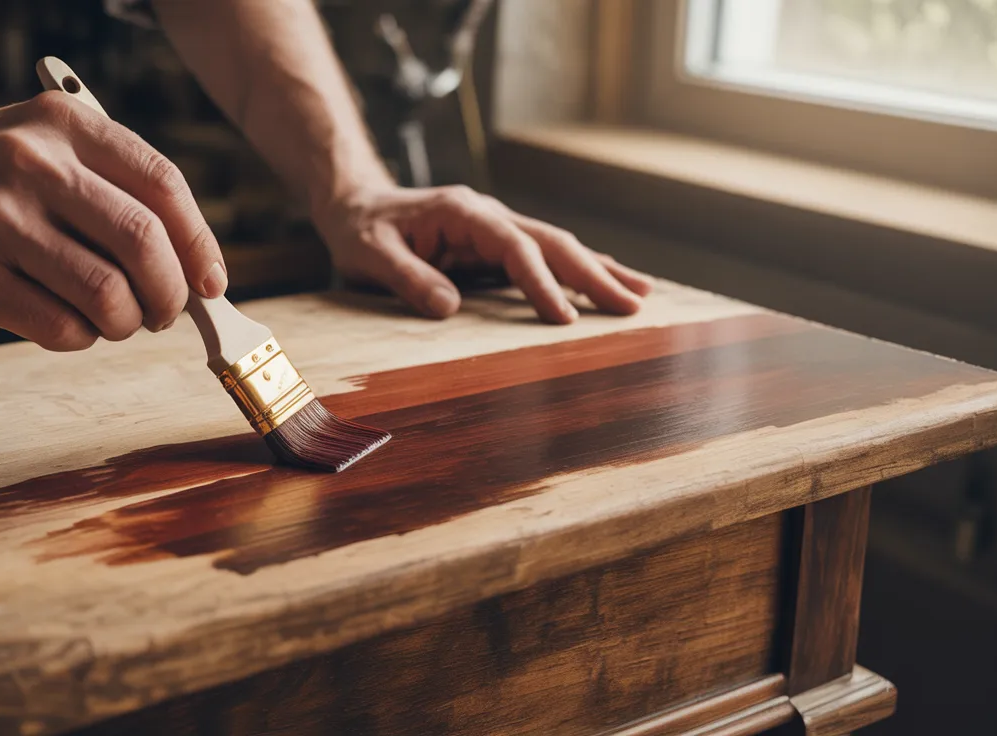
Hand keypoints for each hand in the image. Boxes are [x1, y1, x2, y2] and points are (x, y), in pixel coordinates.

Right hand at [0, 91, 226, 350]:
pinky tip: (67, 323)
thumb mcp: (42, 148)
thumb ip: (114, 191)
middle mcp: (31, 163)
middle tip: (164, 312)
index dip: (199, 242)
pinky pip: (61, 327)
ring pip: (106, 293)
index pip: (162, 184)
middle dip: (170, 292)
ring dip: (126, 322)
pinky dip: (80, 338)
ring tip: (115, 320)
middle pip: (143, 241)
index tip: (211, 282)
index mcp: (63, 125)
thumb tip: (194, 269)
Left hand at [312, 185, 652, 323]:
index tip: (563, 318)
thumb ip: (407, 278)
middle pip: (550, 242)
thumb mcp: (370, 255)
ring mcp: (495, 228)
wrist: (355, 206)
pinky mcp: (495, 245)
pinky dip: (578, 269)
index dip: (540, 282)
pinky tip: (607, 283)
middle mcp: (488, 214)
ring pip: (557, 246)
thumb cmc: (360, 230)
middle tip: (632, 306)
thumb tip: (449, 308)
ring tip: (641, 294)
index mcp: (462, 212)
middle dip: (593, 274)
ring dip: (598, 269)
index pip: (512, 246)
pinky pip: (544, 256)